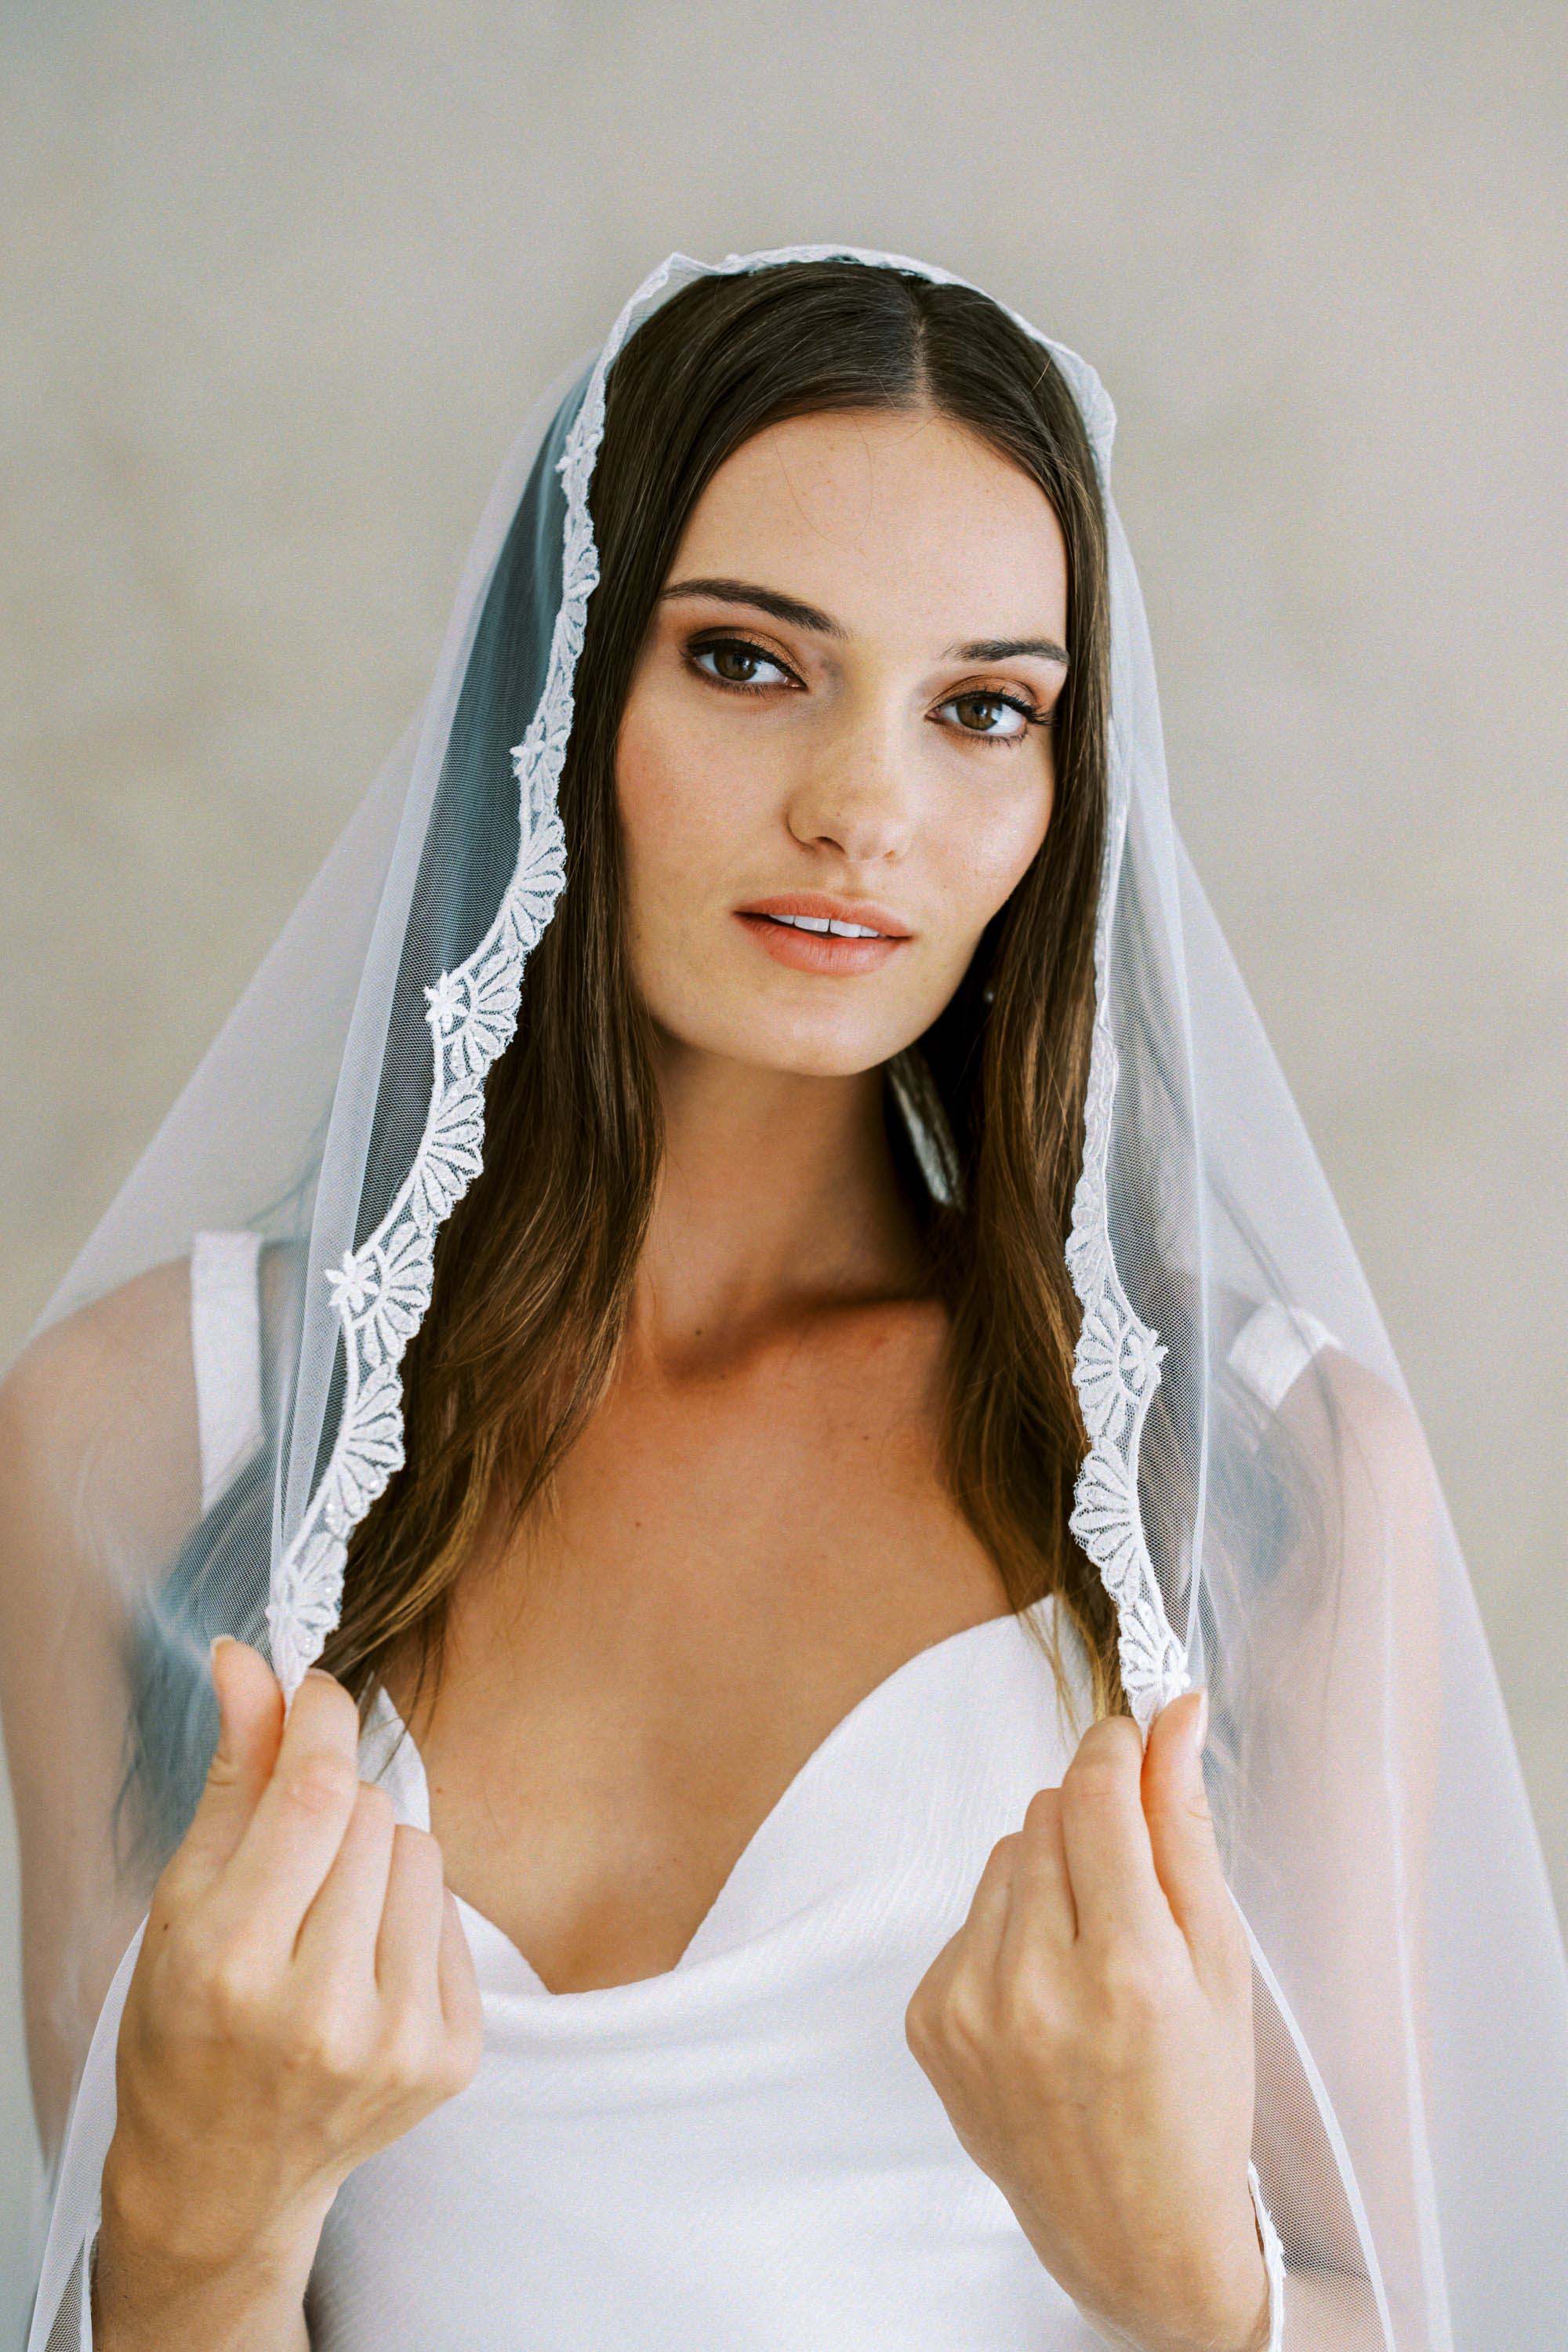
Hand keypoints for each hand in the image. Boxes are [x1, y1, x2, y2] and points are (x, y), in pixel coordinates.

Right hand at [96, 1640, 482, 2336]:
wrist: (221, 2179)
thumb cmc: (187, 2028)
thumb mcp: (181, 1901)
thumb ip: (230, 1773)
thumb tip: (250, 1658)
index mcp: (229, 1965)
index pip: (313, 1793)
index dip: (321, 1720)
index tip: (317, 1692)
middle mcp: (317, 2011)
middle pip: (371, 1813)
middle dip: (335, 1807)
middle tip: (294, 1865)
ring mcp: (394, 2042)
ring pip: (423, 1852)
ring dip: (379, 1859)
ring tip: (327, 1921)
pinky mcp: (451, 2059)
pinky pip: (454, 1915)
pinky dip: (412, 1918)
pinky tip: (363, 1968)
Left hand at [904, 1690, 1270, 2351]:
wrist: (1136, 2233)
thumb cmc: (1197, 2100)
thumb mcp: (1222, 1964)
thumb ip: (1185, 1829)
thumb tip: (1171, 1715)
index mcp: (1127, 1972)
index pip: (1096, 1795)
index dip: (1115, 1748)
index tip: (1133, 1736)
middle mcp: (1035, 1987)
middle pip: (1046, 1814)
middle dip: (1091, 1821)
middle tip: (1131, 1886)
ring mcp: (969, 2008)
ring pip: (1004, 1856)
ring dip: (1047, 1875)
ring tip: (1091, 1951)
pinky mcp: (928, 2023)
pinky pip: (968, 1916)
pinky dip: (1008, 1931)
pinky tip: (1048, 1992)